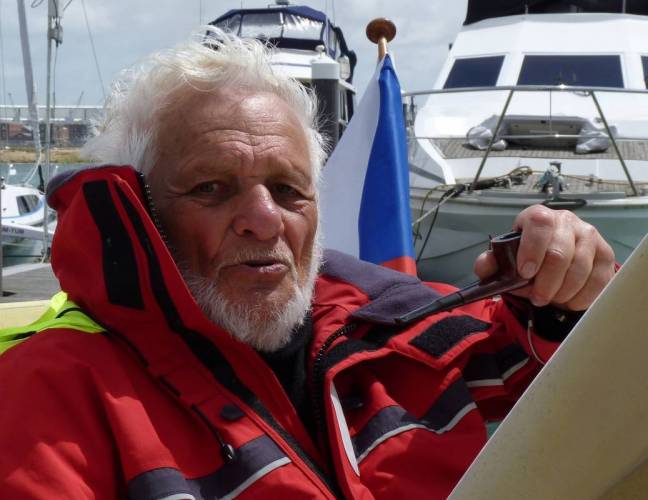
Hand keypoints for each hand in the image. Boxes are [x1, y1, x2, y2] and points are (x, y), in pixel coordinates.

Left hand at [474, 205, 614, 310]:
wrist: (551, 258)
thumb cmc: (525, 256)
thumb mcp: (504, 259)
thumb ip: (491, 263)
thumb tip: (485, 266)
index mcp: (538, 216)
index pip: (540, 224)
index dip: (532, 249)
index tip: (525, 273)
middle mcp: (567, 221)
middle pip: (560, 253)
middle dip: (546, 283)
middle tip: (537, 298)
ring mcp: (589, 236)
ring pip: (581, 268)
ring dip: (563, 292)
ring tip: (551, 299)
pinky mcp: (606, 254)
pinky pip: (599, 280)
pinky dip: (583, 297)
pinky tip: (569, 301)